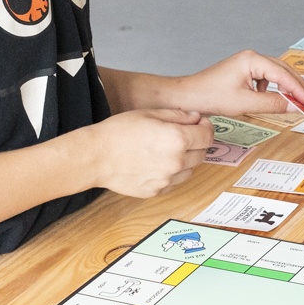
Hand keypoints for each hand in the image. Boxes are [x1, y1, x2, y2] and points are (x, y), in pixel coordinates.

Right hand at [85, 109, 210, 197]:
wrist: (96, 156)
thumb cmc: (118, 131)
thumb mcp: (149, 113)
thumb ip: (178, 116)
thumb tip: (196, 119)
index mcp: (177, 139)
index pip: (207, 136)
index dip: (205, 128)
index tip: (200, 125)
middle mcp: (176, 162)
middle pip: (201, 154)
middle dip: (197, 143)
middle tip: (183, 136)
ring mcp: (167, 179)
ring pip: (190, 170)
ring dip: (185, 160)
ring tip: (166, 150)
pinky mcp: (157, 191)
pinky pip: (173, 182)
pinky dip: (171, 174)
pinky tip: (156, 164)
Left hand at [165, 50, 303, 115]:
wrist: (189, 97)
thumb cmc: (211, 96)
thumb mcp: (245, 103)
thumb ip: (272, 104)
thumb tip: (293, 106)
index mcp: (252, 60)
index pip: (283, 74)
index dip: (298, 89)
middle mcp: (251, 58)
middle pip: (283, 70)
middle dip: (295, 87)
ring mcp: (247, 64)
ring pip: (275, 75)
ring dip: (284, 88)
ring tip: (292, 103)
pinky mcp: (243, 73)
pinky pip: (265, 80)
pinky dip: (271, 90)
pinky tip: (267, 101)